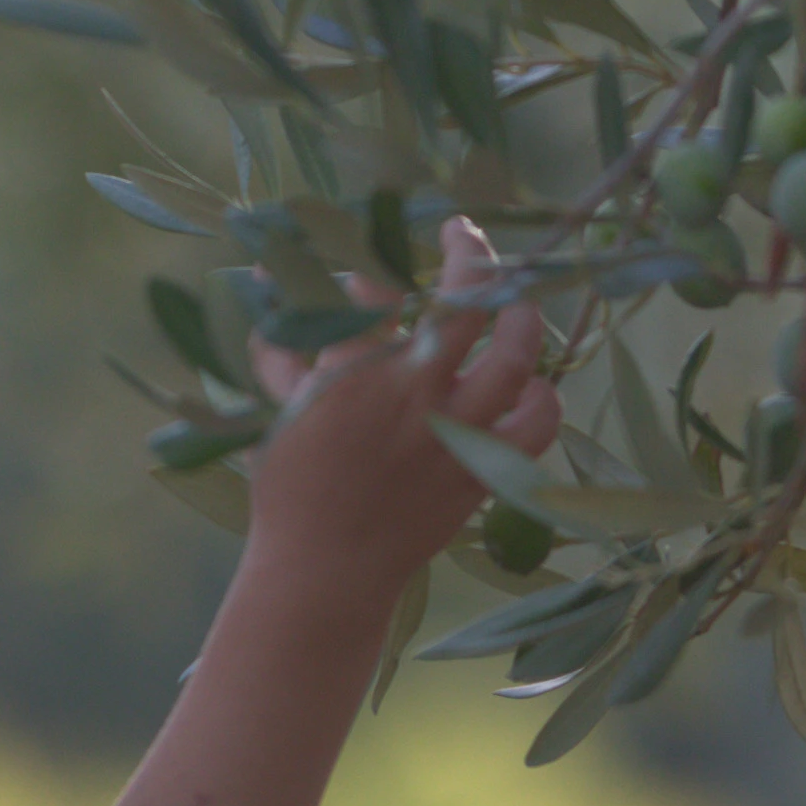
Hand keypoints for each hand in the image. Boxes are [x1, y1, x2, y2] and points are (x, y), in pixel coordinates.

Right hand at [242, 218, 563, 607]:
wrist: (326, 572)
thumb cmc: (291, 490)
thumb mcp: (274, 411)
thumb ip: (280, 346)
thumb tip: (264, 275)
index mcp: (356, 376)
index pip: (379, 289)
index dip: (375, 264)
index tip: (373, 267)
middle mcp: (418, 396)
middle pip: (466, 300)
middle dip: (471, 250)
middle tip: (464, 232)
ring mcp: (458, 434)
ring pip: (517, 355)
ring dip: (521, 315)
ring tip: (515, 297)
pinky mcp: (483, 472)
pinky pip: (537, 427)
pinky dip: (542, 399)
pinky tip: (530, 384)